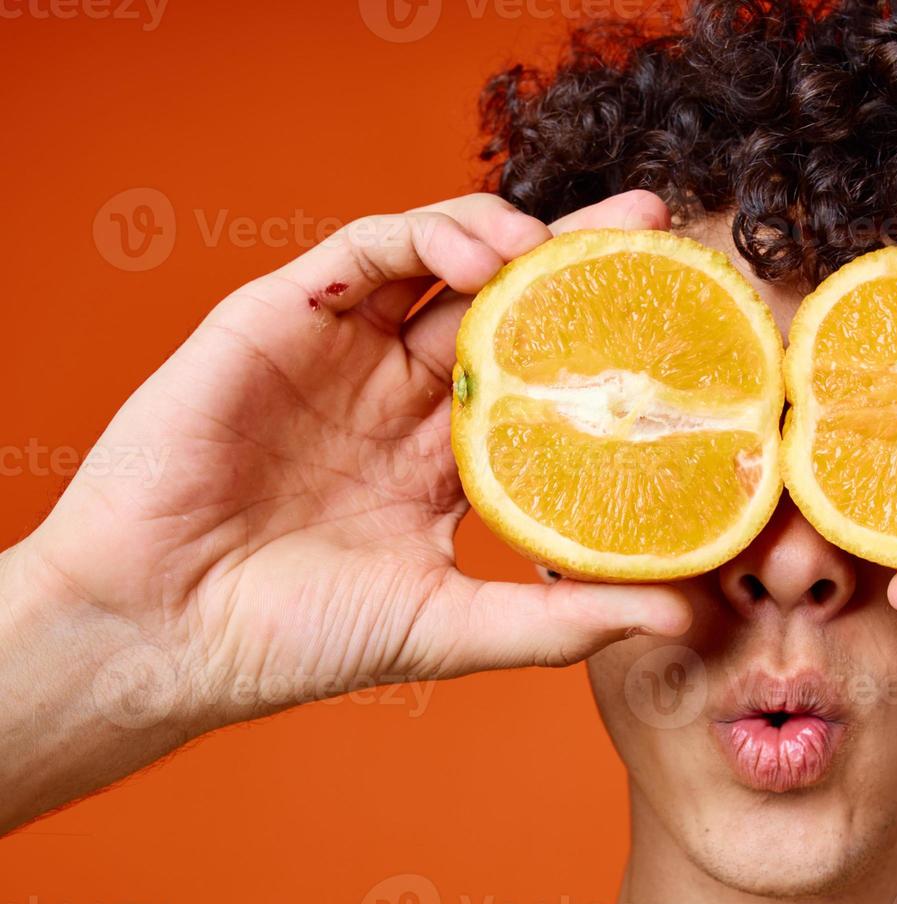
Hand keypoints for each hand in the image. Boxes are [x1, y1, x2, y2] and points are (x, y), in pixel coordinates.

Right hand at [1, 190, 689, 830]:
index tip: (685, 323)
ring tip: (557, 250)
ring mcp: (345, 352)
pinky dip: (425, 236)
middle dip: (580, 258)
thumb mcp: (453, 627)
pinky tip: (477, 255)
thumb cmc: (297, 639)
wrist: (164, 632)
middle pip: (511, 303)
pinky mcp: (281, 317)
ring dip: (507, 238)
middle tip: (653, 224)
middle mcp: (403, 395)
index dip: (610, 344)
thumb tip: (686, 610)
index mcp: (447, 459)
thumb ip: (563, 618)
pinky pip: (365, 252)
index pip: (547, 380)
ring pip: (442, 259)